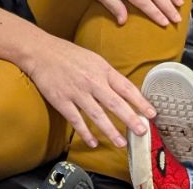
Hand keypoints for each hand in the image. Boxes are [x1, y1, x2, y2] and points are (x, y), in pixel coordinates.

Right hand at [23, 32, 157, 149]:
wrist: (40, 51)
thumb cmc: (68, 55)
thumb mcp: (93, 58)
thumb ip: (108, 75)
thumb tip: (125, 92)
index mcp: (101, 69)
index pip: (126, 87)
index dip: (140, 101)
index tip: (152, 114)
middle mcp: (91, 80)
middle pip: (115, 103)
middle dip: (130, 119)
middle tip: (142, 132)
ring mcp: (76, 91)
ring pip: (97, 115)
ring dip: (111, 130)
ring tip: (121, 142)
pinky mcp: (61, 100)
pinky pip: (76, 120)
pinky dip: (85, 133)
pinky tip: (93, 142)